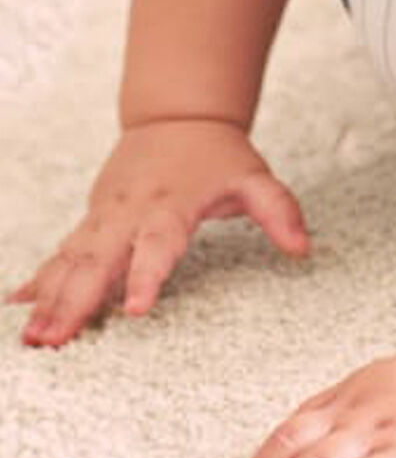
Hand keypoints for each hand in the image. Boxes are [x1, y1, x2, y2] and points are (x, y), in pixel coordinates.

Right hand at [9, 118, 308, 345]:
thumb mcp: (255, 178)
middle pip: (101, 259)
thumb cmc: (218, 155)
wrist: (178, 116)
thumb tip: (304, 248)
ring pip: (74, 259)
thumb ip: (279, 212)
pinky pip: (63, 251)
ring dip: (51, 297)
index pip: (159, 244)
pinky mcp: (93, 218)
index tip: (135, 310)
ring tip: (34, 337)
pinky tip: (18, 305)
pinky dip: (41, 278)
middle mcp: (131, 212)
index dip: (147, 276)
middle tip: (55, 341)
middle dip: (76, 300)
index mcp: (171, 205)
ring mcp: (106, 215)